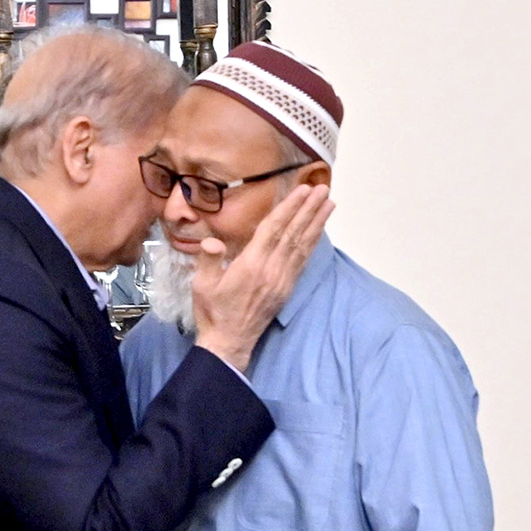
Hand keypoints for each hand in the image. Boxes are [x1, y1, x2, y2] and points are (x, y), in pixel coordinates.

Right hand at [193, 184, 333, 370]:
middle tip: (322, 189)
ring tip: (329, 204)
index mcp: (250, 265)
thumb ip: (208, 260)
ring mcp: (281, 280)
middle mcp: (270, 270)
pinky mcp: (286, 289)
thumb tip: (212, 241)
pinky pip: (302, 261)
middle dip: (309, 209)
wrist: (229, 342)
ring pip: (302, 246)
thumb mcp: (201, 285)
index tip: (302, 191)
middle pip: (293, 233)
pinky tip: (318, 232)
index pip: (273, 229)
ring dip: (316, 223)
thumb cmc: (213, 312)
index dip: (289, 208)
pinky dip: (312, 243)